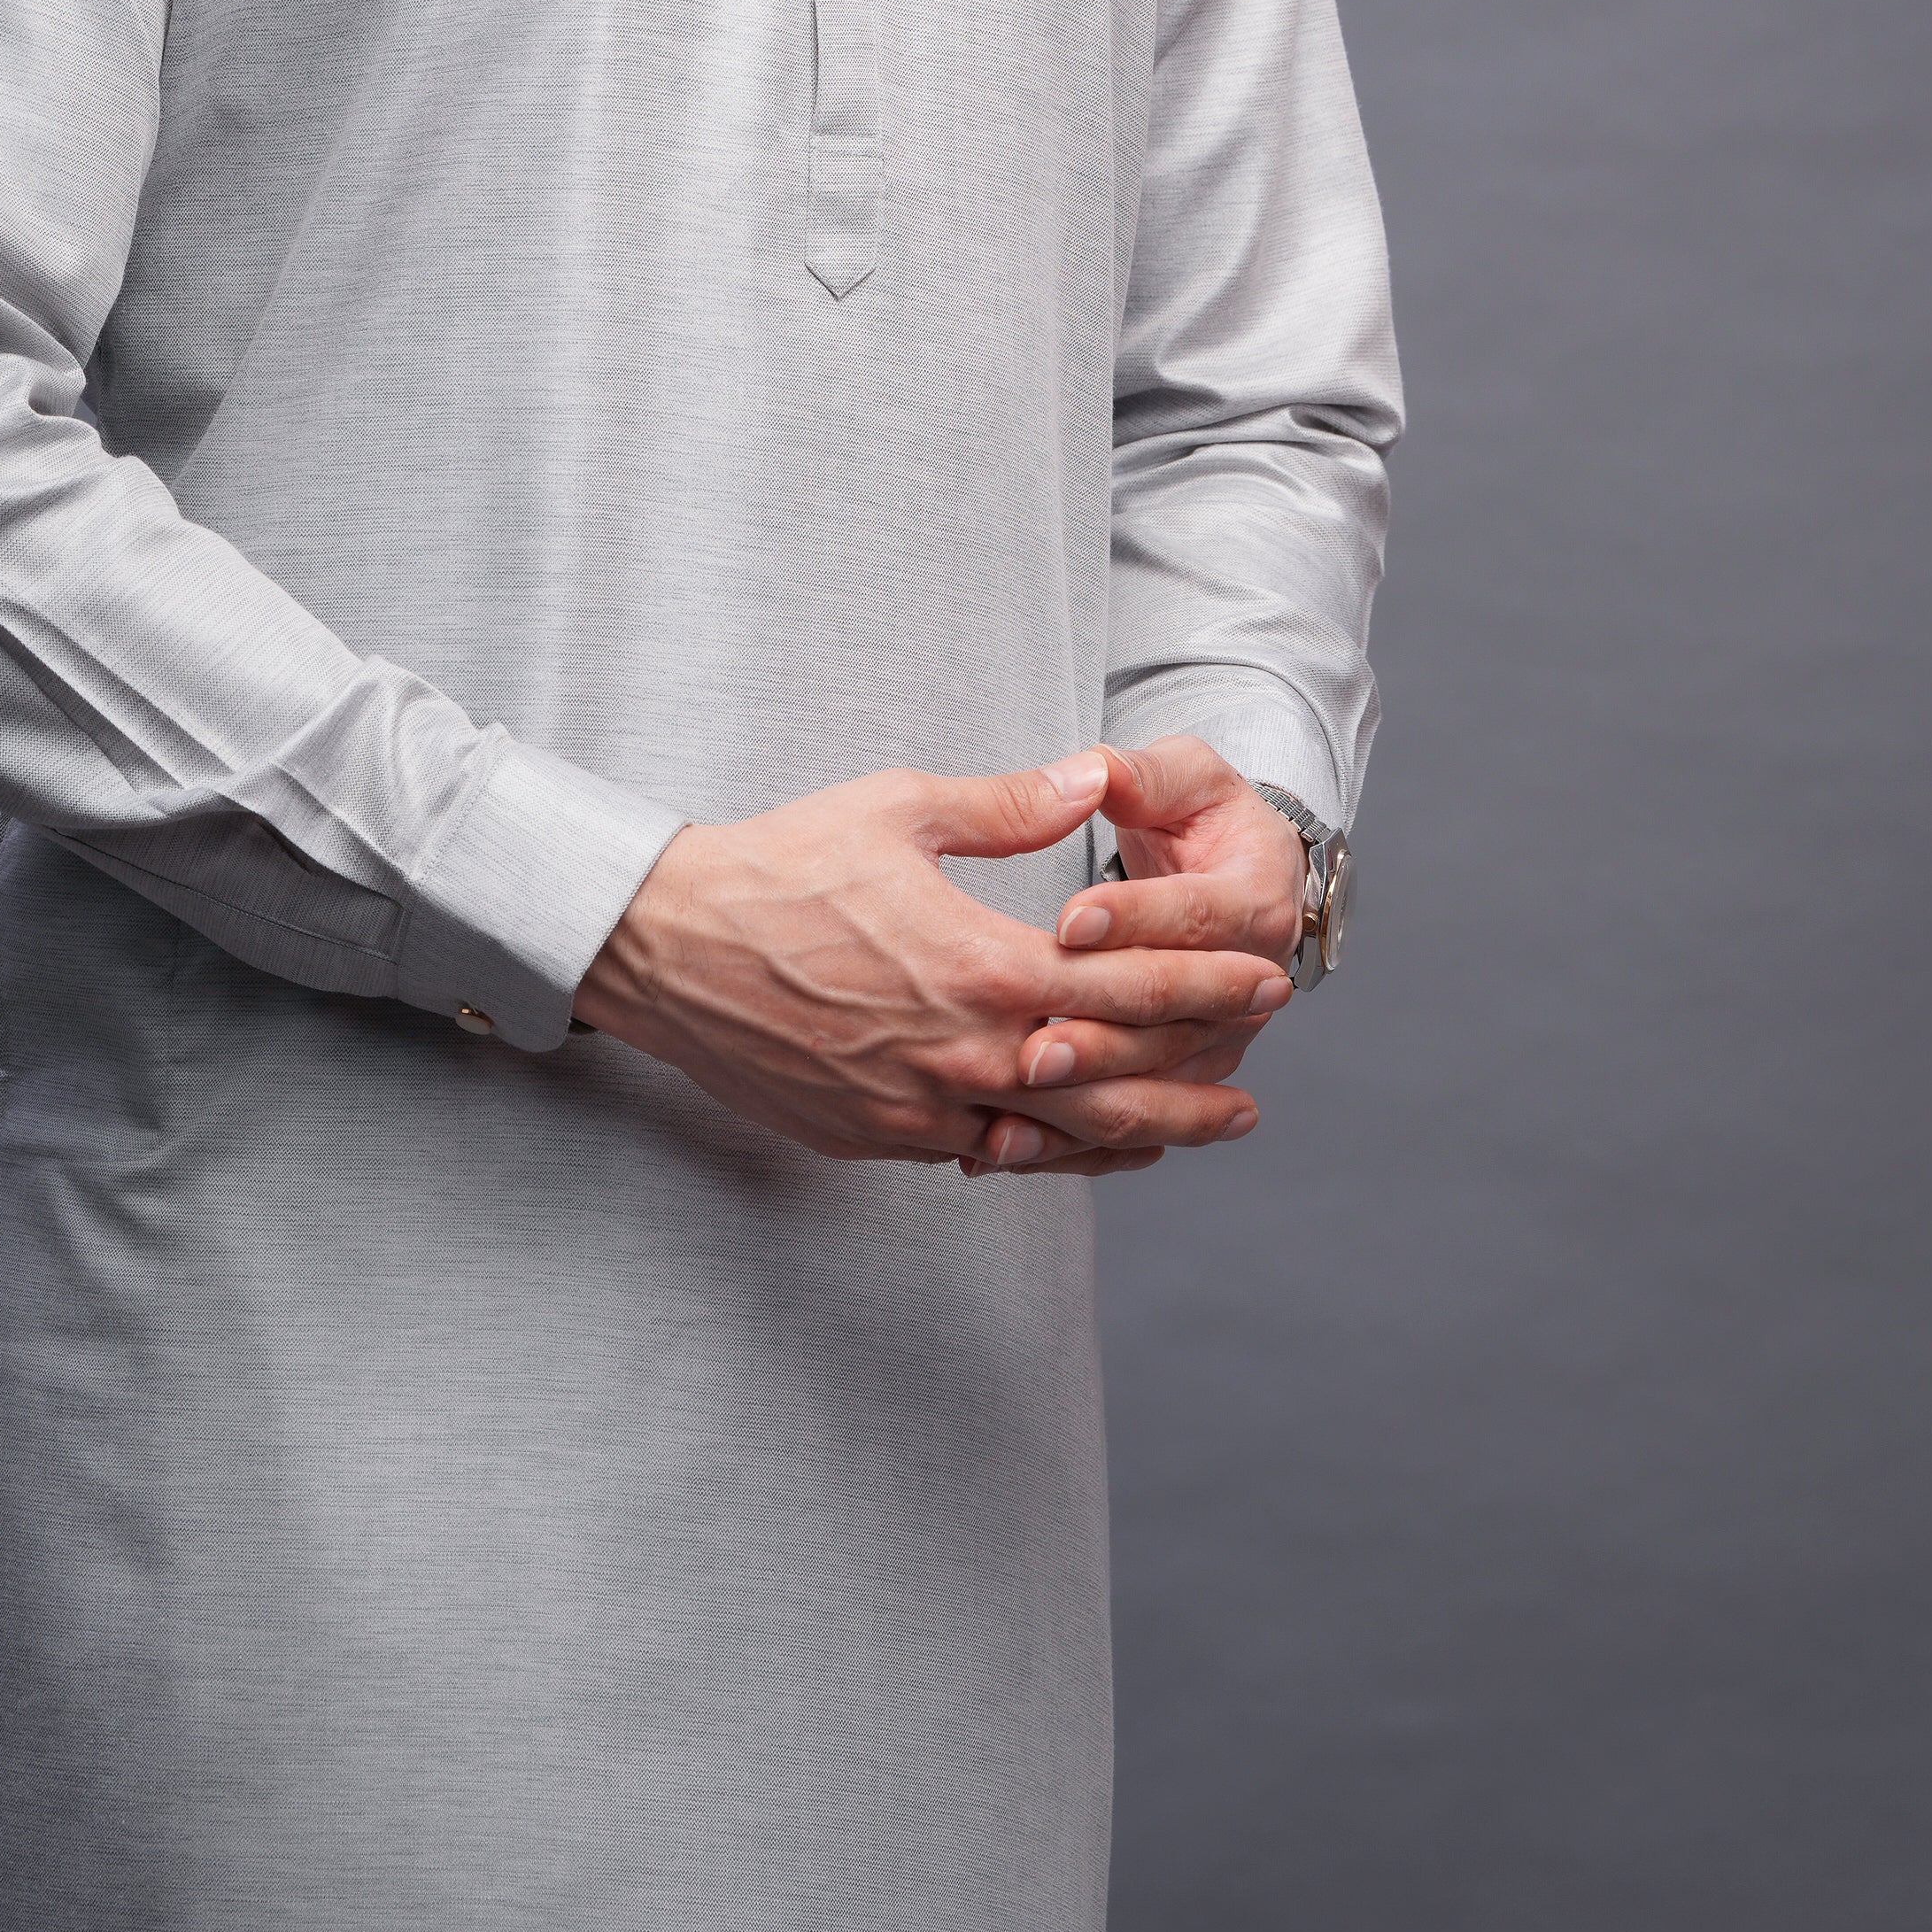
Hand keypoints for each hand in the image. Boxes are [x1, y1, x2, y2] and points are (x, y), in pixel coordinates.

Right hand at [574, 751, 1280, 1177]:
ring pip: (1057, 1137)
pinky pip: (985, 1154)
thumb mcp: (900, 807)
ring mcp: (919, 1106)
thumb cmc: (780, 864)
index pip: (1127, 987)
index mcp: (980, 965)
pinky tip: (1080, 1145)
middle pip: (1113, 1083)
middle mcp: (962, 1051)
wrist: (665, 946)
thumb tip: (1092, 777)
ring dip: (1138, 1134)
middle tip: (1256, 1081)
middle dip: (1195, 1078)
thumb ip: (1010, 805)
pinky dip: (1048, 1152)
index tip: (1265, 979)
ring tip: (1198, 1130)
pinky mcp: (877, 1137)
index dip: (1206, 983)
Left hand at [973, 737, 1310, 1180]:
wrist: (1238, 874)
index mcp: (1255, 897)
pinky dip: (1068, 1143)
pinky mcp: (1185, 1078)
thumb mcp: (1184, 777)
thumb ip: (1141, 776)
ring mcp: (1221, 1041)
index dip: (1132, 917)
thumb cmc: (1198, 812)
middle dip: (1102, 1032)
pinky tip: (999, 1147)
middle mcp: (1251, 983)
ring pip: (1152, 1083)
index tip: (1068, 921)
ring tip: (1015, 1099)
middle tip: (1032, 1042)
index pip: (1194, 915)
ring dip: (1086, 1100)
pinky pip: (1128, 1125)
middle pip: (1174, 1019)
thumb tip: (1093, 771)